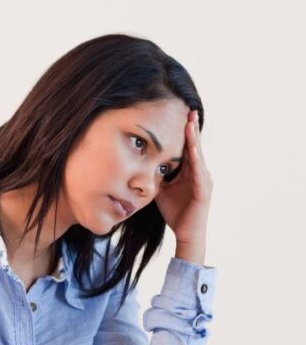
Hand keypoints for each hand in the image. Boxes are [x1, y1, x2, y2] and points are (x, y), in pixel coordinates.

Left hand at [155, 110, 211, 263]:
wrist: (186, 234)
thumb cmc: (175, 212)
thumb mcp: (160, 189)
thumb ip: (156, 175)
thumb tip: (141, 164)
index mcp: (189, 171)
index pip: (187, 147)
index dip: (185, 132)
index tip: (180, 115)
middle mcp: (200, 173)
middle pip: (194, 146)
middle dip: (192, 128)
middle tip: (189, 110)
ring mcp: (204, 180)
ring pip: (197, 155)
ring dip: (194, 139)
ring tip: (191, 123)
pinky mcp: (204, 190)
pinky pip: (199, 171)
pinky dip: (195, 158)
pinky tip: (192, 147)